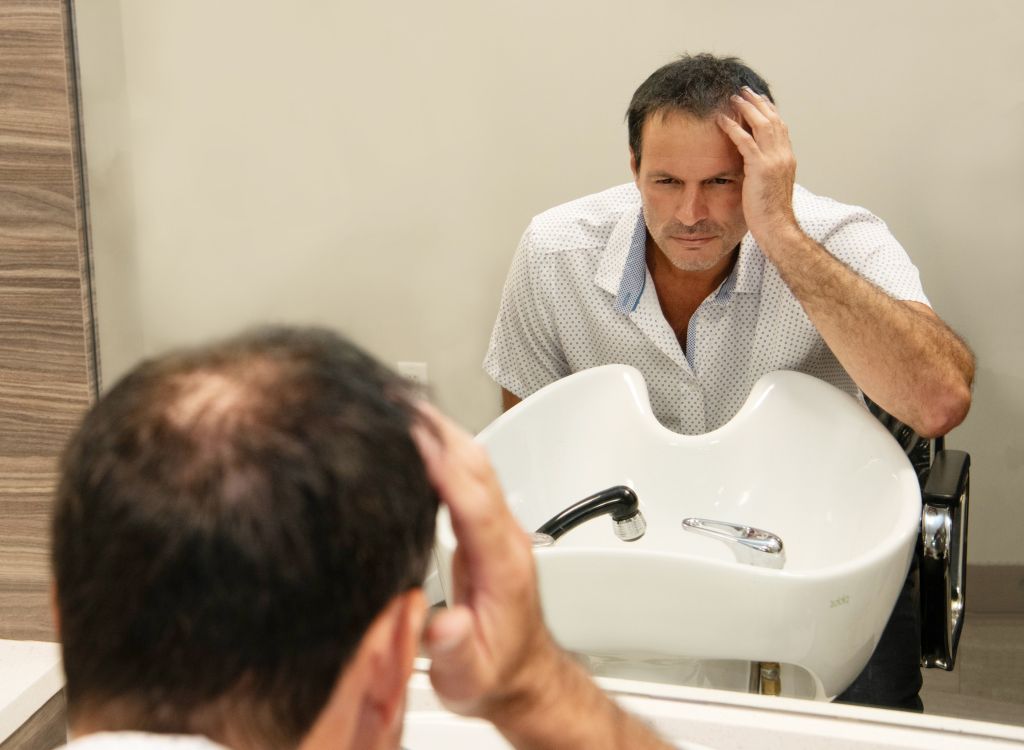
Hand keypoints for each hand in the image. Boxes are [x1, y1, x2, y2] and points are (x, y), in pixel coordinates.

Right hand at [412, 404, 560, 720]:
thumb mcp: (470, 678)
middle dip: (439, 430)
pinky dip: (442, 448)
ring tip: (398, 405)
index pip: (475, 503)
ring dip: (441, 431)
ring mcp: (500, 529)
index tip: (414, 435)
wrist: (521, 679)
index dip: (444, 467)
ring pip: (475, 464)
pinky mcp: (488, 527)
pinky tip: (416, 438)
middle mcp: (506, 538)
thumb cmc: (495, 675)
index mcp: (504, 566)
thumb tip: (446, 623)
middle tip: (395, 400)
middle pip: (478, 468)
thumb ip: (457, 649)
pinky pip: (467, 474)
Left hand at [717, 87, 799, 247]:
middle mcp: (784, 155)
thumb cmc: (770, 215)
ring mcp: (774, 160)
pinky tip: (722, 119)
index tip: (758, 100)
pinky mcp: (760, 168)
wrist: (777, 229)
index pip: (779, 127)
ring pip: (761, 125)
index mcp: (787, 159)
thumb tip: (754, 166)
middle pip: (772, 119)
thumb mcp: (769, 187)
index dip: (768, 111)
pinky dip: (733, 128)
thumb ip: (764, 172)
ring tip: (733, 97)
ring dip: (746, 108)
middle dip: (758, 103)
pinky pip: (745, 142)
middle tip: (744, 90)